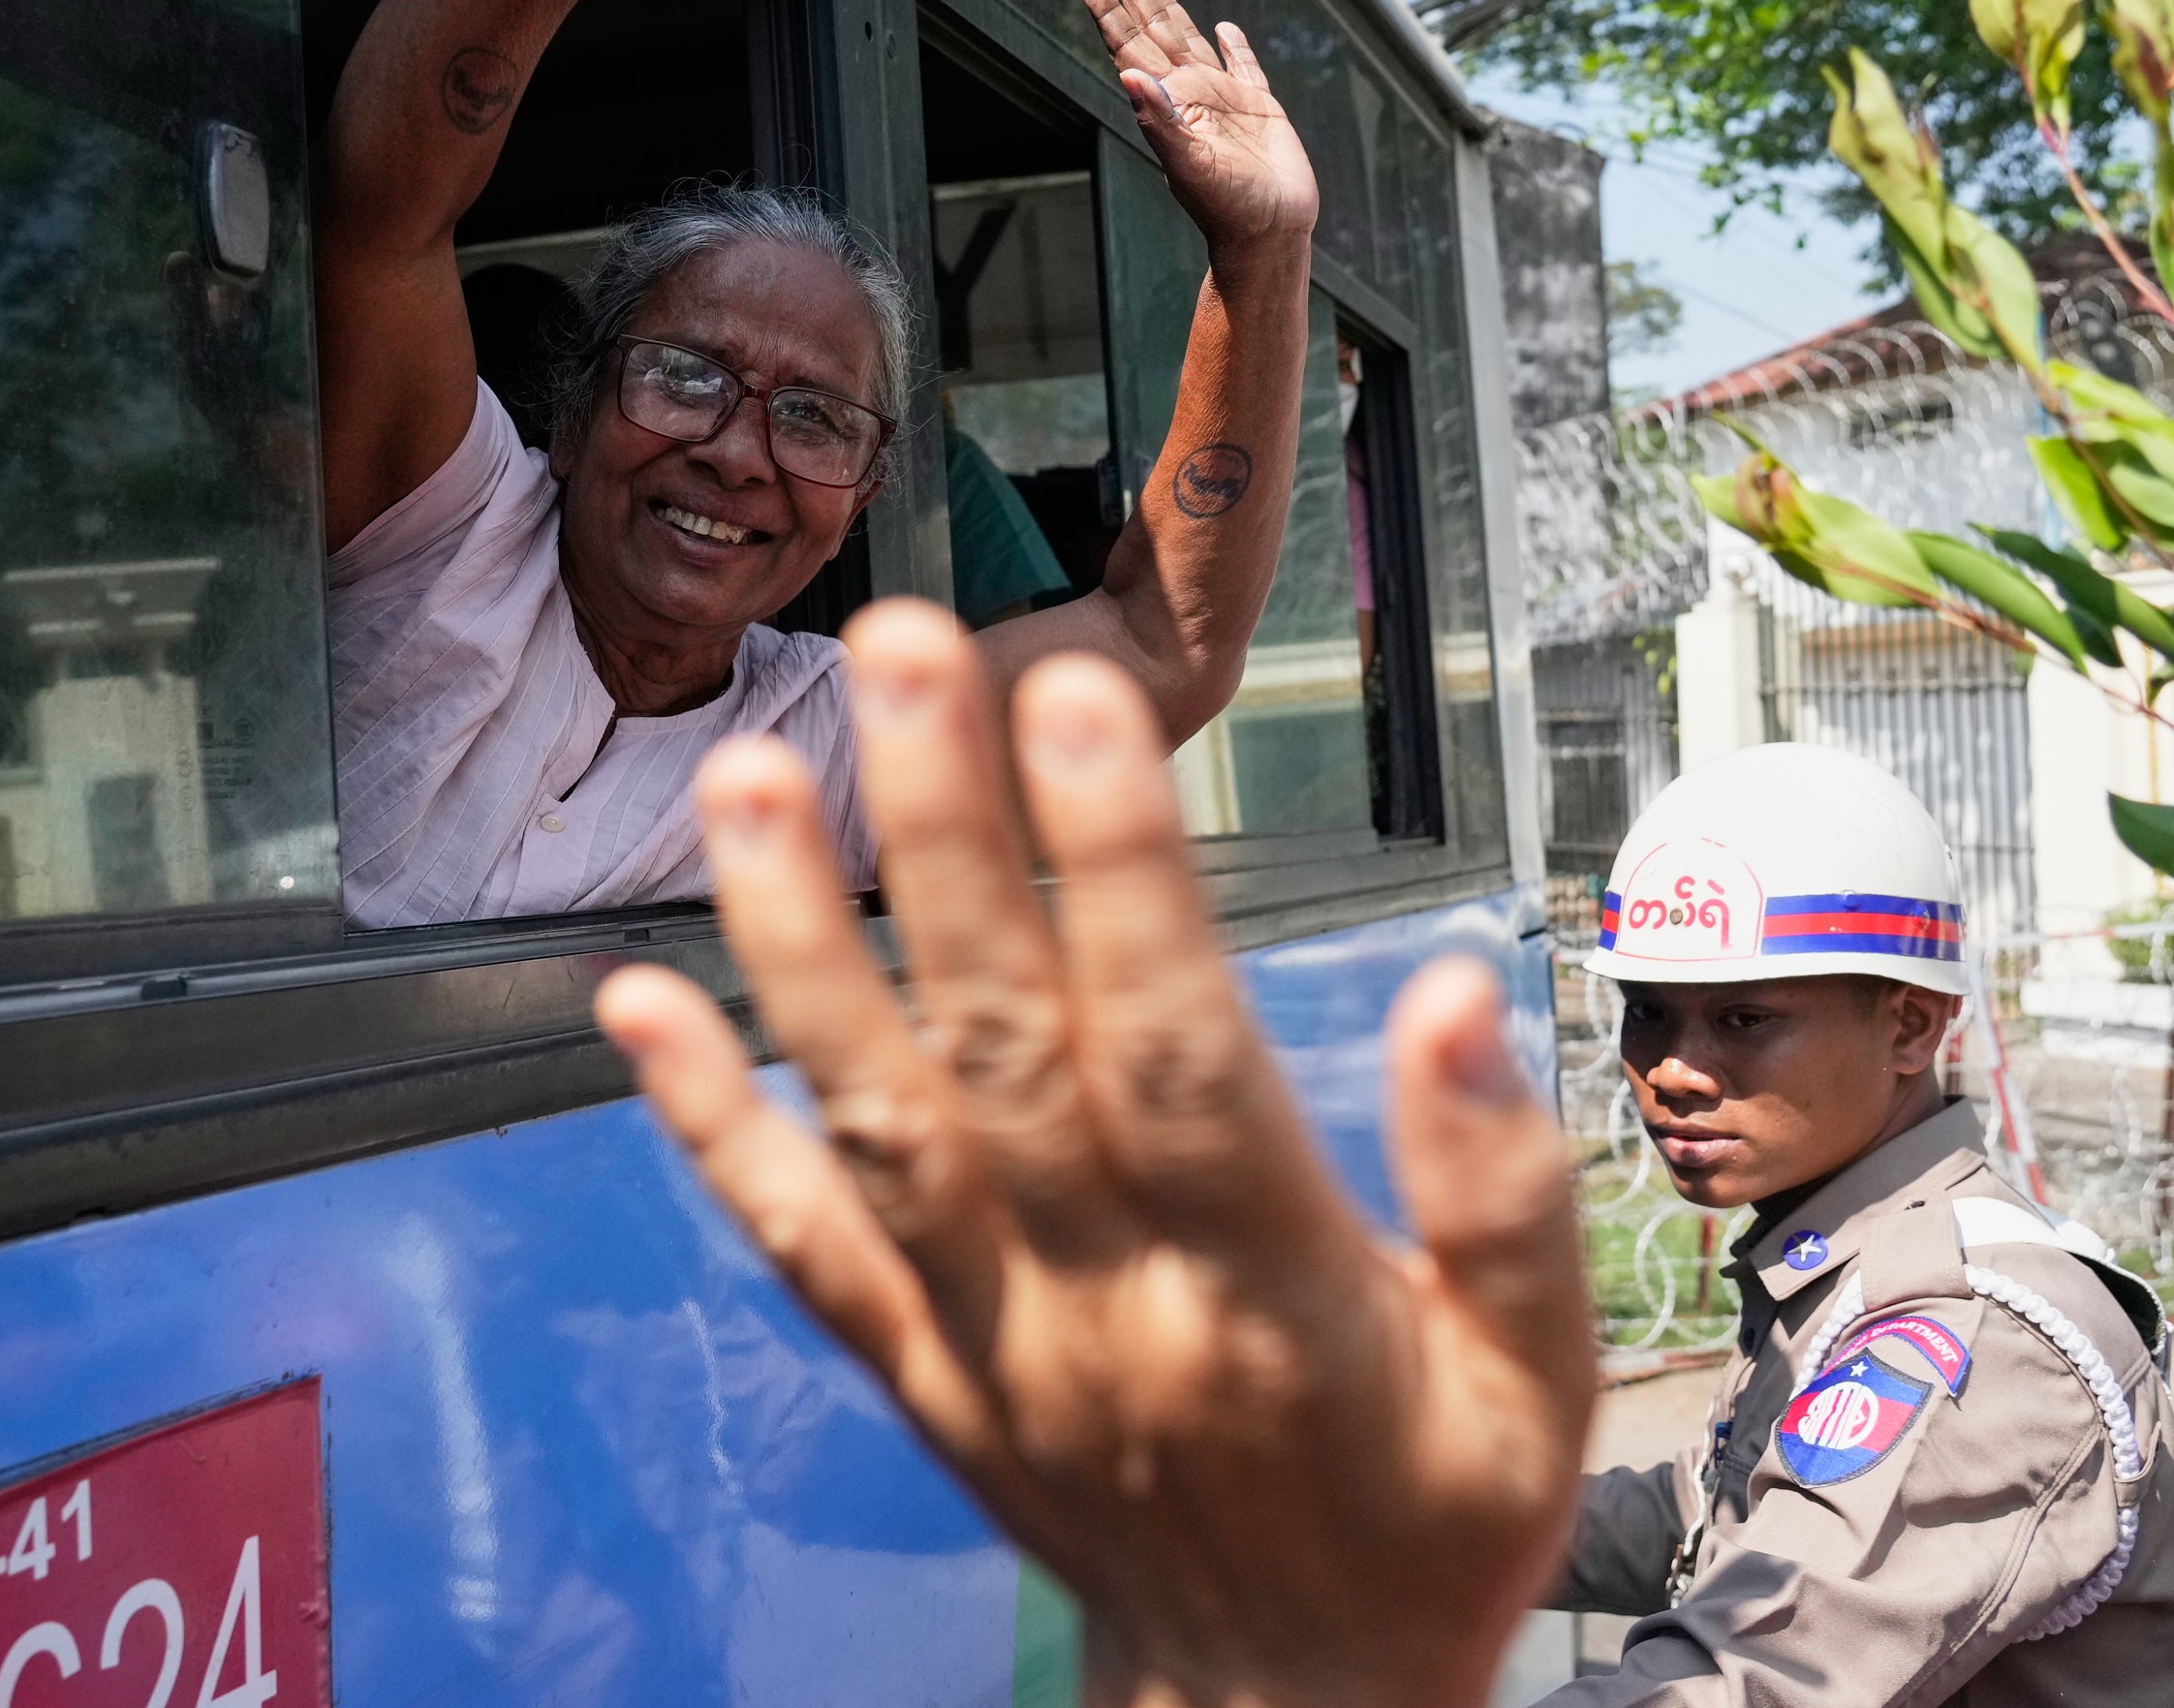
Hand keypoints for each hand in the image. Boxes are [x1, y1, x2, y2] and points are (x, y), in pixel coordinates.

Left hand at [596, 603, 1592, 1707]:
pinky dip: (707, 1125)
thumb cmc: (1426, 1525)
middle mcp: (1099, 1298)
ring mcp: (984, 1334)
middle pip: (1001, 1040)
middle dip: (940, 831)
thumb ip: (1504, 1193)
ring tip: (743, 771)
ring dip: (796, 941)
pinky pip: (796, 1243)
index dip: (1119, 871)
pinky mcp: (914, 1368)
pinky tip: (635, 1005)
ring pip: (874, 1117)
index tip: (1077, 696)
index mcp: (1264, 1289)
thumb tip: (1461, 993)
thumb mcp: (1539, 1388)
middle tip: (893, 647)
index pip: (1177, 1048)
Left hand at [1081, 0, 1320, 257]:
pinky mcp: (1260, 108)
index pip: (1129, 49)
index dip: (1109, 14)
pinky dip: (1233, 45)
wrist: (1270, 233)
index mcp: (1167, 104)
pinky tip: (1222, 28)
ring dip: (1170, 8)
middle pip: (1155, 32)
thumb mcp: (1188, 164)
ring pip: (1190, 39)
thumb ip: (1160, 121)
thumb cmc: (1226, 207)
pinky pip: (1244, 66)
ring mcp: (1224, 99)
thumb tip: (1127, 77)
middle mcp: (1189, 94)